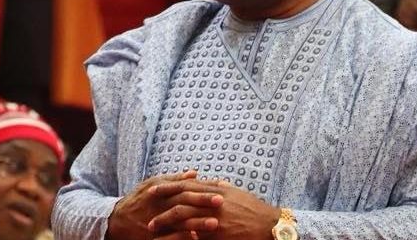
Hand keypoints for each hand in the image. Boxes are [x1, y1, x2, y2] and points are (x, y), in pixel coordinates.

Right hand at [105, 171, 223, 239]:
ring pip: (179, 222)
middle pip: (184, 202)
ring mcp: (157, 222)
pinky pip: (169, 238)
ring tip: (215, 223)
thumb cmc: (139, 200)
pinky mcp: (153, 236)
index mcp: (162, 190)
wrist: (116, 221)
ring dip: (197, 223)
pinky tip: (196, 239)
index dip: (204, 187)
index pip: (187, 187)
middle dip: (203, 202)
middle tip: (222, 201)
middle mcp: (160, 205)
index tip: (222, 187)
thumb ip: (174, 179)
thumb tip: (194, 172)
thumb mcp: (152, 184)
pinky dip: (182, 238)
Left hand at [150, 181, 279, 239]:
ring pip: (183, 215)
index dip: (170, 185)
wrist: (269, 226)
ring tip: (151, 227)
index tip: (155, 188)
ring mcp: (215, 215)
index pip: (188, 184)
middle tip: (147, 205)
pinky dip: (179, 235)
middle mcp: (214, 200)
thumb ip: (224, 188)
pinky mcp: (217, 231)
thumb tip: (216, 182)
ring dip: (166, 220)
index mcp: (217, 190)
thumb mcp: (238, 194)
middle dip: (163, 201)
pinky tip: (169, 239)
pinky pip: (193, 232)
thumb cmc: (255, 211)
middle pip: (182, 197)